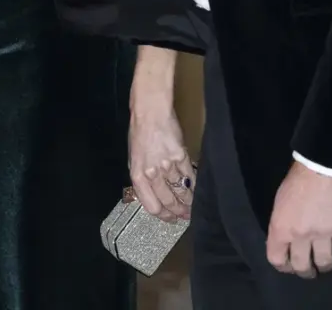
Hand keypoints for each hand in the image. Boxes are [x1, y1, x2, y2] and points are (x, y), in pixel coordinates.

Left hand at [129, 107, 194, 222]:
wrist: (150, 112)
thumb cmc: (139, 133)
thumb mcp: (134, 159)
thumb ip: (143, 178)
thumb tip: (154, 194)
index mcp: (138, 176)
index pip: (152, 206)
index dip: (163, 216)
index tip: (170, 219)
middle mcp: (153, 174)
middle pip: (168, 201)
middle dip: (178, 212)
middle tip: (185, 216)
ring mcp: (168, 166)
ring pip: (181, 191)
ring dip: (188, 201)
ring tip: (192, 206)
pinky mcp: (181, 156)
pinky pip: (190, 176)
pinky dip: (194, 185)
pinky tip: (197, 189)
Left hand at [266, 161, 331, 278]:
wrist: (323, 164)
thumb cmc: (298, 177)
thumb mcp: (281, 200)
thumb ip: (282, 221)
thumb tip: (285, 238)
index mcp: (281, 227)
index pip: (276, 258)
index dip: (282, 266)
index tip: (288, 266)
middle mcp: (300, 235)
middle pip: (301, 265)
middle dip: (304, 271)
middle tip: (308, 270)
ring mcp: (323, 234)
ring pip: (324, 262)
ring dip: (324, 266)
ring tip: (325, 265)